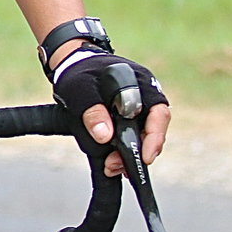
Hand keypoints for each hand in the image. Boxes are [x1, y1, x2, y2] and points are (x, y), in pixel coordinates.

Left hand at [51, 49, 170, 175]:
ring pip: (141, 138)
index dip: (154, 137)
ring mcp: (137, 110)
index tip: (145, 157)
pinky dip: (122, 152)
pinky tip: (112, 163)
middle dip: (136, 153)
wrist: (72, 66)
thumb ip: (92, 111)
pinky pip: (130, 138)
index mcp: (141, 84)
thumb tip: (105, 137)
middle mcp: (145, 98)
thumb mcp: (80, 89)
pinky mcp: (127, 120)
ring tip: (110, 166)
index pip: (159, 113)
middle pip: (151, 131)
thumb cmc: (78, 73)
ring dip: (127, 155)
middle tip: (114, 165)